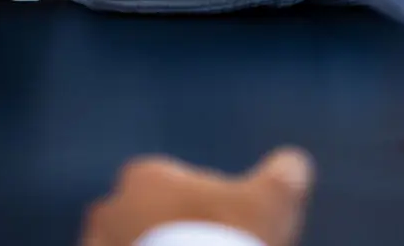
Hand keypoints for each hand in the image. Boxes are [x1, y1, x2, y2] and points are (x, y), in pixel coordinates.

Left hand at [82, 148, 313, 245]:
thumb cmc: (230, 240)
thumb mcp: (276, 200)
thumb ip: (287, 174)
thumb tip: (293, 165)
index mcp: (146, 176)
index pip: (181, 188)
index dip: (210, 213)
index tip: (228, 234)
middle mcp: (110, 208)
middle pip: (150, 222)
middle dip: (172, 238)